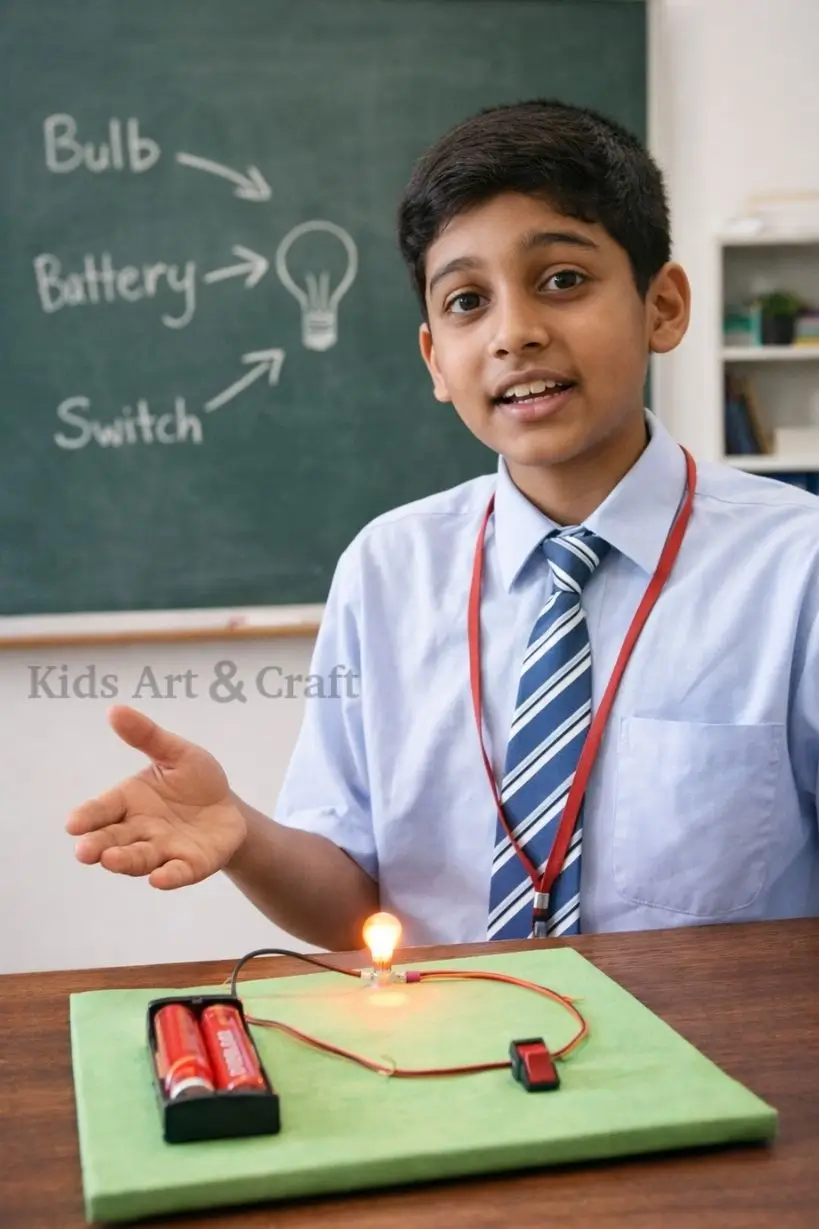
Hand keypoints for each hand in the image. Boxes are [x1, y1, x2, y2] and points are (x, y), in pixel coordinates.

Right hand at [66, 706, 246, 888]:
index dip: (87, 817)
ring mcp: (164, 850)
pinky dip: (168, 877)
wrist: (228, 808)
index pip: (102, 810)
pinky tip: (159, 879)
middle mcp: (140, 830)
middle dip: (98, 845)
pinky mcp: (191, 865)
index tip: (72, 824)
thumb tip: (114, 709)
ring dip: (125, 861)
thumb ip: (147, 736)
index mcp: (129, 801)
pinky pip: (177, 872)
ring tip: (111, 860)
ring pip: (139, 858)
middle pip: (113, 839)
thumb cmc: (194, 781)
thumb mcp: (176, 753)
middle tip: (83, 851)